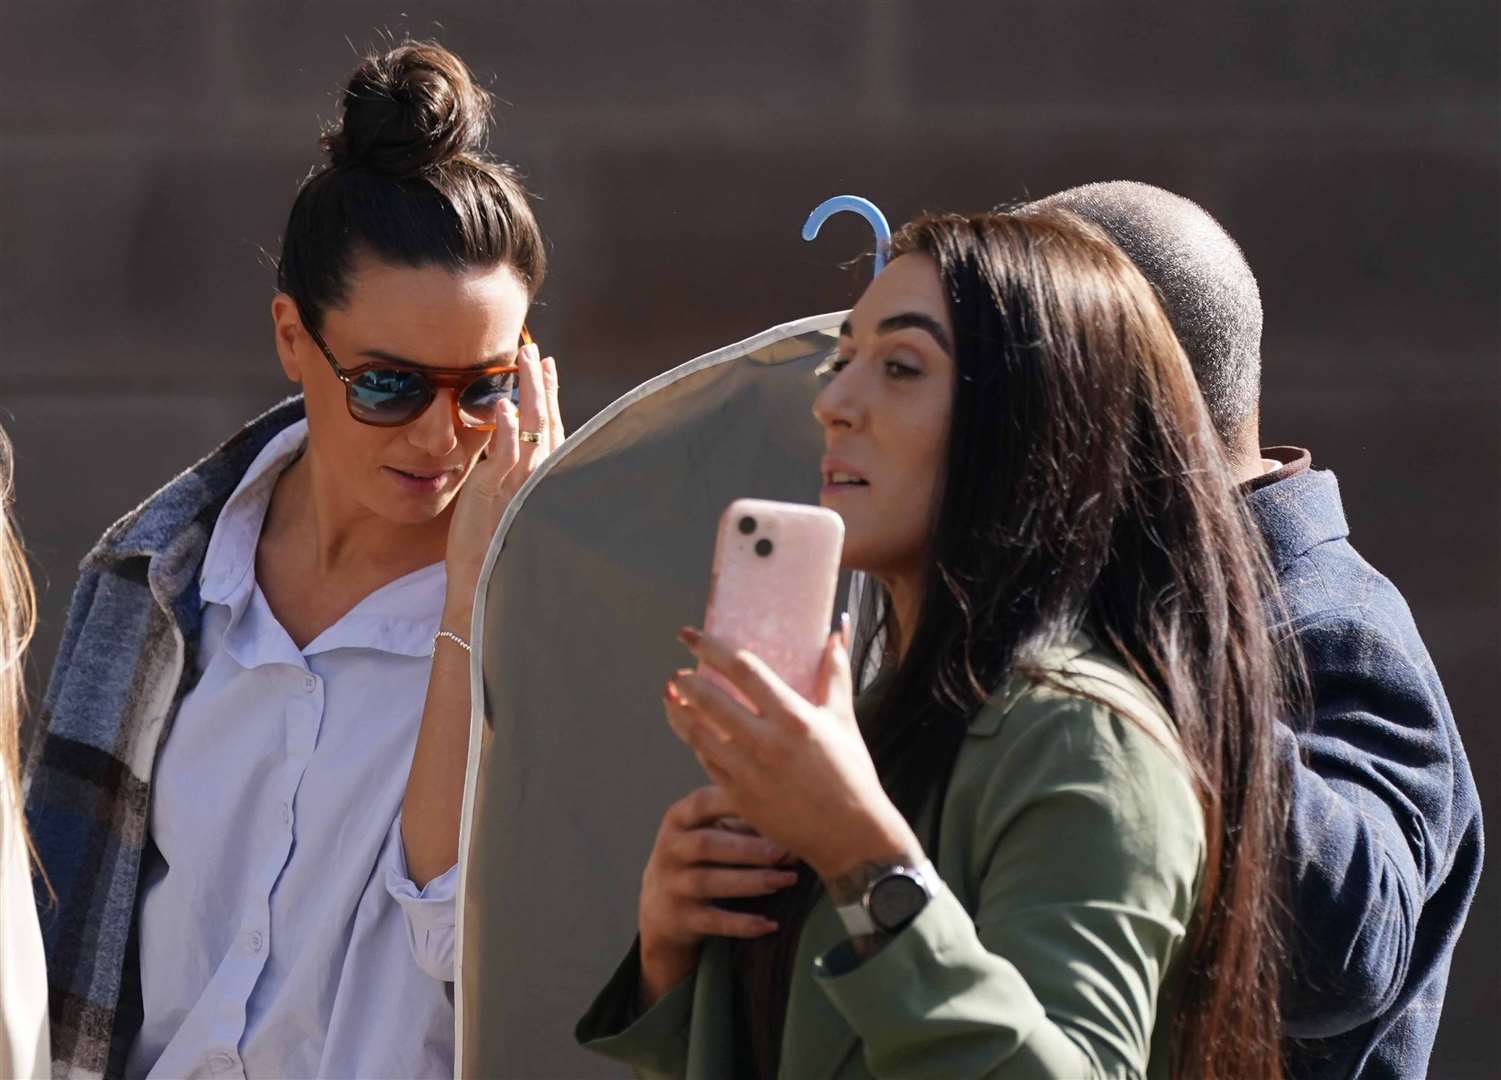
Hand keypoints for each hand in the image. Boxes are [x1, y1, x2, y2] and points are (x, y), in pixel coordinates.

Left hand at [444, 342, 563, 595]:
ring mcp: (523, 484)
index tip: (547, 367)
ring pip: (532, 429)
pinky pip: (507, 455)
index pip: (550, 429)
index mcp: (541, 480)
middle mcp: (539, 478)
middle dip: (542, 385)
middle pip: (546, 421)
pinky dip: (507, 430)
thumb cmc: (493, 555)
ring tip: (524, 361)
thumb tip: (506, 453)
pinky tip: (505, 406)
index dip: (548, 396)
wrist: (487, 589)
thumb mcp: (506, 509)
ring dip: (528, 393)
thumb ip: (511, 478)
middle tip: (537, 353)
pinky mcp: (501, 494)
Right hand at [637, 785, 797, 1008]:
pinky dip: (742, 924)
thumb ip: (744, 825)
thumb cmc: (698, 858)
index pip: (703, 803)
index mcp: (678, 819)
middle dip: (748, 849)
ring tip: (786, 880)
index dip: (735, 802)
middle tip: (785, 852)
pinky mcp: (680, 918)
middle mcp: (670, 849)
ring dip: (751, 882)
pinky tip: (769, 924)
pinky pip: (713, 921)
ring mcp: (672, 885)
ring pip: (709, 882)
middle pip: (707, 844)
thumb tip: (794, 831)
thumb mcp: (710, 832)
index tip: (772, 803)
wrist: (660, 908)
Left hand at [664, 627, 922, 884]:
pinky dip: (694, 744)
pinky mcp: (740, 798)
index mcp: (793, 716)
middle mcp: (766, 742)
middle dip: (685, 682)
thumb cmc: (851, 773)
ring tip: (670, 698)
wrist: (850, 834)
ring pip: (698, 734)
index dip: (709, 648)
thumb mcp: (844, 719)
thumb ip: (836, 673)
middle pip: (709, 700)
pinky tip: (690, 732)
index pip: (742, 669)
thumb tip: (835, 633)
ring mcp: (749, 772)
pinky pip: (706, 763)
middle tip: (676, 673)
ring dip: (678, 712)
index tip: (688, 635)